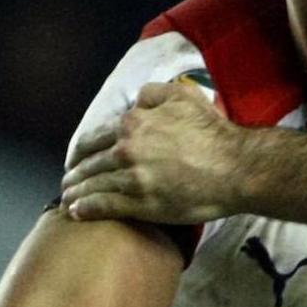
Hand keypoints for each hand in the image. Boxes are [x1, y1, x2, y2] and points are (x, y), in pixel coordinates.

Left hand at [61, 81, 244, 223]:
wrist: (237, 167)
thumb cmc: (213, 133)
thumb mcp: (184, 97)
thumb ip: (154, 94)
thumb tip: (137, 101)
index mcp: (133, 124)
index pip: (94, 138)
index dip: (81, 150)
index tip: (77, 158)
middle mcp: (126, 150)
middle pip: (89, 163)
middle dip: (75, 173)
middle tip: (69, 181)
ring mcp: (132, 178)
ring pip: (93, 185)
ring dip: (76, 192)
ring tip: (69, 198)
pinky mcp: (141, 203)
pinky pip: (104, 206)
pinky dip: (87, 209)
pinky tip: (77, 212)